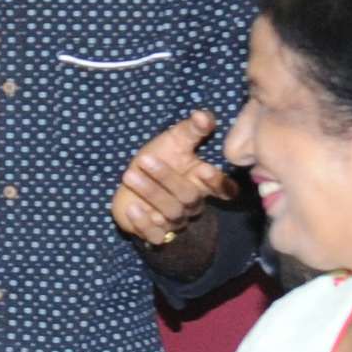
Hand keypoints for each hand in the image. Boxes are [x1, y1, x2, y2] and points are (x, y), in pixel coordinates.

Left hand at [112, 109, 225, 249]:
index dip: (218, 183)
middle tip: (145, 159)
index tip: (205, 170)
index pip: (223, 188)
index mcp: (203, 182)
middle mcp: (193, 203)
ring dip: (150, 193)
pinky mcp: (155, 233)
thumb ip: (192, 130)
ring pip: (170, 212)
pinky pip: (156, 236)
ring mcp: (175, 220)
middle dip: (167, 178)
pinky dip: (144, 224)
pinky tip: (133, 210)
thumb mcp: (175, 141)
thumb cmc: (160, 158)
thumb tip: (203, 115)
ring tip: (129, 175)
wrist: (132, 183)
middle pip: (189, 196)